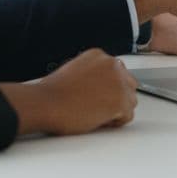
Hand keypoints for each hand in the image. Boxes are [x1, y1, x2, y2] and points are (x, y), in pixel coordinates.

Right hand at [0, 49, 137, 135]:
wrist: (46, 103)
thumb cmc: (52, 92)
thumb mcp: (73, 70)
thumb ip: (91, 74)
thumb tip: (99, 86)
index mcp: (98, 55)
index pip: (117, 72)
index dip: (108, 87)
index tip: (99, 95)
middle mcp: (111, 64)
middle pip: (128, 84)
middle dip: (116, 97)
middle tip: (98, 107)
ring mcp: (118, 82)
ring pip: (130, 100)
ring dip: (117, 110)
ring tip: (96, 114)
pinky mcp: (120, 102)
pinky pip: (127, 116)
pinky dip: (115, 123)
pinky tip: (98, 120)